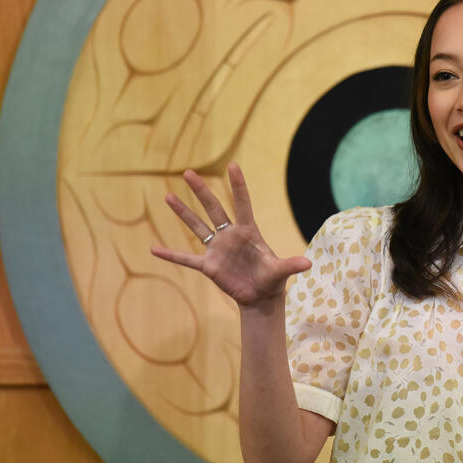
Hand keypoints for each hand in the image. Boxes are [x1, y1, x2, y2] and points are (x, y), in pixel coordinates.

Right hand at [150, 163, 310, 307]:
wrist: (260, 296)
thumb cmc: (272, 279)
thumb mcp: (281, 271)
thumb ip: (291, 265)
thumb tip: (308, 263)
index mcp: (248, 231)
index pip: (242, 203)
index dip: (238, 185)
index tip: (233, 165)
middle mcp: (230, 235)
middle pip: (213, 208)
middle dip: (201, 191)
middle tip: (188, 172)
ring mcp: (217, 249)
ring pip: (197, 226)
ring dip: (183, 212)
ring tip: (168, 196)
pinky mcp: (208, 266)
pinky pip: (186, 258)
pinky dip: (171, 254)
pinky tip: (154, 248)